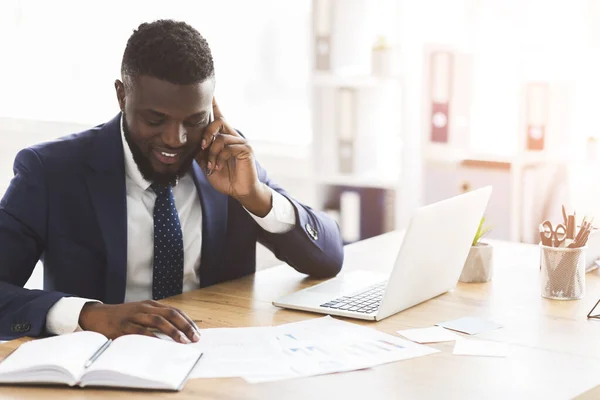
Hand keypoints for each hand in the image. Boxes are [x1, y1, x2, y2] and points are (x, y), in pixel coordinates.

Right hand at [78, 301, 200, 343]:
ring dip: (173, 331)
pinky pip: (140, 330)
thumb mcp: (141, 313)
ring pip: (158, 320)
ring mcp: (134, 315)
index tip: (197, 332)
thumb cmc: (123, 317)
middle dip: (185, 326)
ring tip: (183, 341)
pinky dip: (152, 336)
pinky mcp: (124, 325)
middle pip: (171, 313)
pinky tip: (160, 343)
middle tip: (195, 337)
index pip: (175, 311)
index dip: (187, 321)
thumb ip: (156, 319)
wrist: (97, 315)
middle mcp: (145, 308)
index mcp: (151, 304)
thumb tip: (177, 332)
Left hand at [196, 97, 271, 216]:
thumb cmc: (225, 178)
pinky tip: (218, 166)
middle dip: (206, 132)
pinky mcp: (246, 149)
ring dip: (211, 153)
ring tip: (211, 165)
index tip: (210, 92)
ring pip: (220, 138)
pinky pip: (228, 146)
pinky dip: (219, 157)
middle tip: (202, 147)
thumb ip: (201, 152)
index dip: (215, 105)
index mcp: (225, 138)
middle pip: (219, 121)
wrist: (239, 191)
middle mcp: (234, 137)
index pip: (219, 117)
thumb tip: (192, 143)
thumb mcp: (207, 163)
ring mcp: (242, 142)